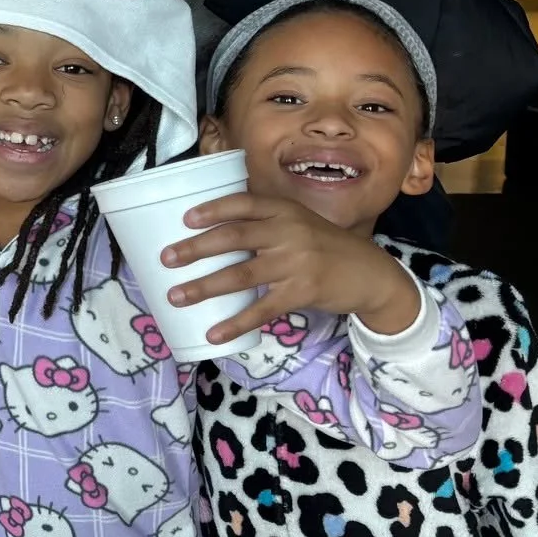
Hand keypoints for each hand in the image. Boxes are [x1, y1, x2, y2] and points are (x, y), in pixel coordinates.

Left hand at [161, 192, 422, 342]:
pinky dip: (235, 322)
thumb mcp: (299, 223)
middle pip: (233, 237)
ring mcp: (296, 263)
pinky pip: (261, 309)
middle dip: (195, 249)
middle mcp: (288, 232)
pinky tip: (213, 333)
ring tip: (176, 296)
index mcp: (285, 211)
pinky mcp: (302, 292)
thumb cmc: (324, 247)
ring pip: (240, 275)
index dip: (213, 209)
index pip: (244, 203)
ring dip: (204, 286)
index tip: (184, 219)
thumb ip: (265, 223)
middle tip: (166, 258)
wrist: (371, 274)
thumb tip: (214, 230)